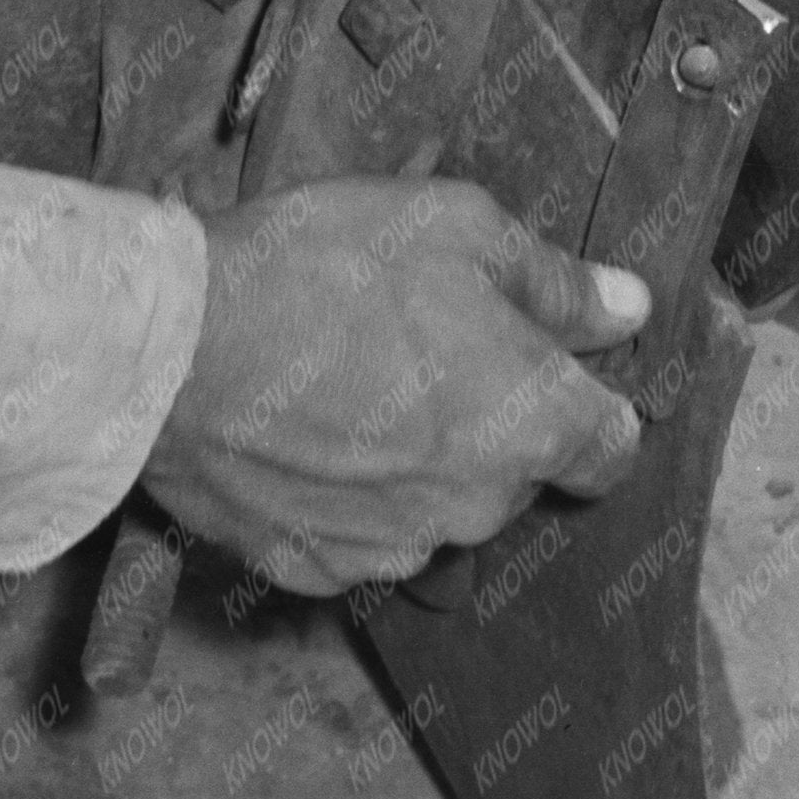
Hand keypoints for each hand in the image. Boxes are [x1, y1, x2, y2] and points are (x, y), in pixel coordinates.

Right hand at [140, 178, 650, 601]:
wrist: (171, 351)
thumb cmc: (321, 273)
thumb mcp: (456, 228)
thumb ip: (554, 280)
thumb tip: (627, 307)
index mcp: (530, 425)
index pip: (611, 448)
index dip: (588, 405)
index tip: (545, 368)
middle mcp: (478, 507)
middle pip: (514, 473)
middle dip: (485, 420)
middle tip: (413, 346)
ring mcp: (394, 549)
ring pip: (434, 509)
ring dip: (411, 463)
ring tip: (343, 388)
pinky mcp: (315, 570)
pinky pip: (355, 536)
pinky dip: (340, 497)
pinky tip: (296, 437)